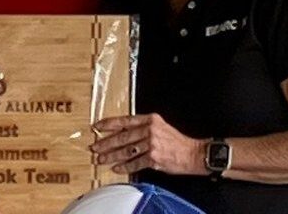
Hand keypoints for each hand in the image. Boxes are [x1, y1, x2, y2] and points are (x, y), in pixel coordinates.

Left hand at [91, 113, 206, 175]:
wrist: (193, 153)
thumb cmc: (176, 141)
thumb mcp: (160, 126)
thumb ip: (142, 127)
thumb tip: (122, 132)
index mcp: (150, 120)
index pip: (124, 121)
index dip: (108, 124)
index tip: (97, 127)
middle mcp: (149, 130)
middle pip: (122, 137)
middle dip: (105, 143)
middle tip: (94, 147)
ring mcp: (151, 144)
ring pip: (125, 151)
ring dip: (111, 156)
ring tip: (101, 159)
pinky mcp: (154, 158)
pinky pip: (135, 163)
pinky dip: (124, 167)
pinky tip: (116, 168)